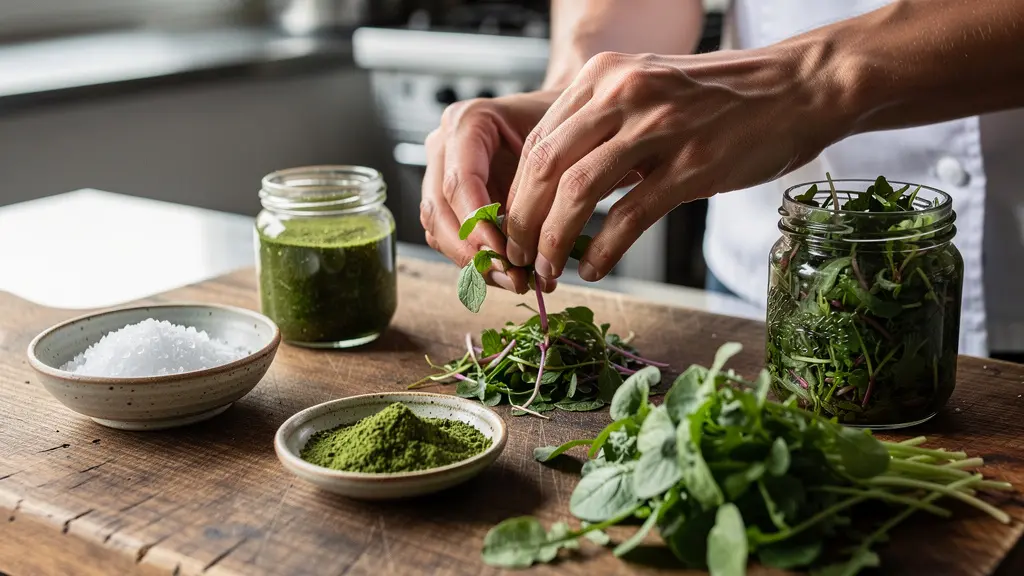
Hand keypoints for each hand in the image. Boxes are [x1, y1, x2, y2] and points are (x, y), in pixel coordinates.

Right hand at [420, 91, 562, 293]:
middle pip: (439, 210)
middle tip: (514, 279)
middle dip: (474, 252)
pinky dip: (477, 261)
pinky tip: (512, 274)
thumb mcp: (562, 145)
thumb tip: (534, 247)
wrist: (563, 120)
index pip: (460, 182)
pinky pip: (448, 238)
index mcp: (468, 121)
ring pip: (437, 229)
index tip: (505, 256)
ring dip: (474, 263)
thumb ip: (543, 187)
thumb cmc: (565, 125)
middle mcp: (444, 145)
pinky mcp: (447, 199)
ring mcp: (440, 172)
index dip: (478, 225)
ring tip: (519, 281)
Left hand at [503, 47, 846, 280]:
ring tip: (547, 271)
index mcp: (605, 75)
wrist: (798, 86)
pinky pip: (631, 215)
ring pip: (577, 192)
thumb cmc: (722, 97)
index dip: (516, 192)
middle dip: (522, 222)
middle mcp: (623, 93)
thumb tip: (557, 184)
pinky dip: (604, 250)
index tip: (510, 227)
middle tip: (518, 257)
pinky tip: (595, 269)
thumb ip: (602, 124)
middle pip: (544, 166)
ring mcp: (659, 128)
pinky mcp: (693, 165)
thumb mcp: (648, 89)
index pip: (537, 140)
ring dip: (553, 240)